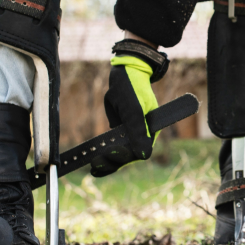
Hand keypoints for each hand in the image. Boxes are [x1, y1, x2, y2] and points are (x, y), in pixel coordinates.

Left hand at [94, 55, 158, 176]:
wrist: (123, 75)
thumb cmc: (133, 89)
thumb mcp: (134, 109)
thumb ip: (138, 132)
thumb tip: (144, 156)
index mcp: (150, 132)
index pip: (138, 151)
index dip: (123, 156)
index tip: (108, 153)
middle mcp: (142, 135)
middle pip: (128, 156)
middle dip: (112, 162)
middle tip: (95, 164)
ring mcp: (131, 134)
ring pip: (120, 154)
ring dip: (107, 163)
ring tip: (93, 169)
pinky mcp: (120, 131)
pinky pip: (113, 146)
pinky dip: (105, 155)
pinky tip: (94, 164)